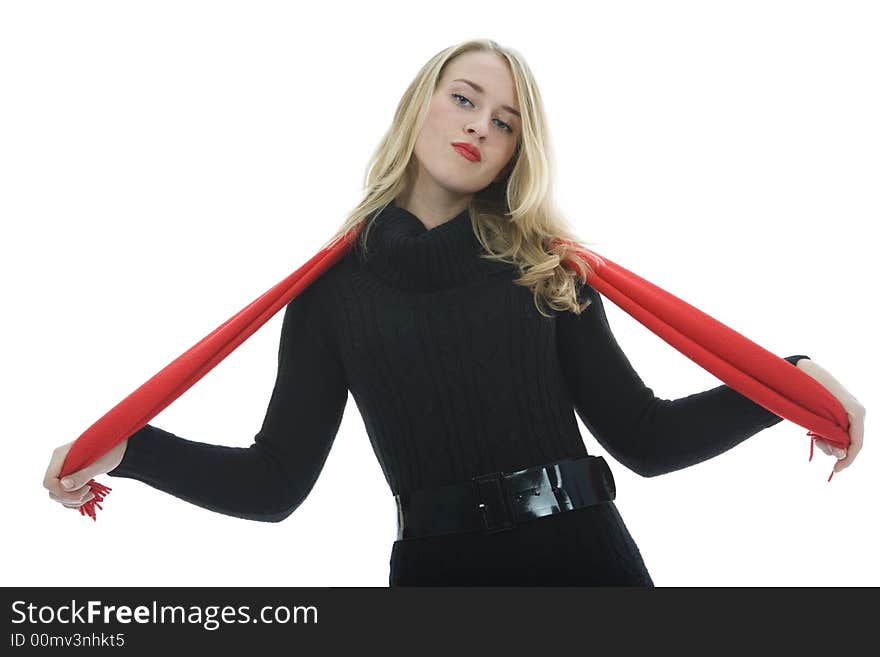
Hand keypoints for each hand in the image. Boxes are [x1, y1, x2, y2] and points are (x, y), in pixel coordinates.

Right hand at [42, 439, 127, 510]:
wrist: (117, 446)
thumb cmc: (109, 450)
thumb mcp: (99, 463)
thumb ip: (82, 474)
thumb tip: (64, 485)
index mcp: (60, 455)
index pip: (49, 481)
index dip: (62, 492)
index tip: (83, 492)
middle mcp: (58, 464)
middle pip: (53, 491)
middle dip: (71, 497)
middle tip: (90, 492)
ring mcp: (62, 472)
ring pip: (58, 496)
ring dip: (74, 501)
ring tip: (91, 494)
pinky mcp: (69, 478)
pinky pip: (65, 496)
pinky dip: (75, 501)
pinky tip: (87, 497)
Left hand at [796, 359, 864, 473]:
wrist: (801, 370)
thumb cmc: (809, 388)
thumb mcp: (818, 414)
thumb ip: (830, 434)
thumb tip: (840, 455)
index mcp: (856, 411)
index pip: (857, 442)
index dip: (848, 459)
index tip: (835, 470)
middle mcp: (857, 412)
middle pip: (851, 442)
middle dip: (834, 448)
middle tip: (817, 444)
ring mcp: (849, 412)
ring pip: (843, 438)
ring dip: (829, 442)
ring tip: (814, 435)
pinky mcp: (840, 412)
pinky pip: (838, 430)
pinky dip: (827, 435)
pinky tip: (816, 432)